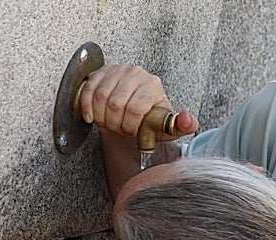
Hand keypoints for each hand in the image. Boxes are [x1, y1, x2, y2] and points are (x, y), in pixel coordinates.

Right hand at [79, 64, 198, 140]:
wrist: (134, 111)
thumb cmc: (149, 119)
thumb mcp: (167, 126)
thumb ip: (181, 126)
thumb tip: (188, 120)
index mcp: (153, 85)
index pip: (136, 108)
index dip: (129, 126)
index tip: (130, 132)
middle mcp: (136, 74)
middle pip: (116, 104)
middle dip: (115, 124)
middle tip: (118, 129)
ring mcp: (117, 70)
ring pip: (100, 97)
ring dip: (101, 117)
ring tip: (109, 123)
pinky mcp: (101, 72)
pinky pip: (88, 90)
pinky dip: (87, 107)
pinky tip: (92, 117)